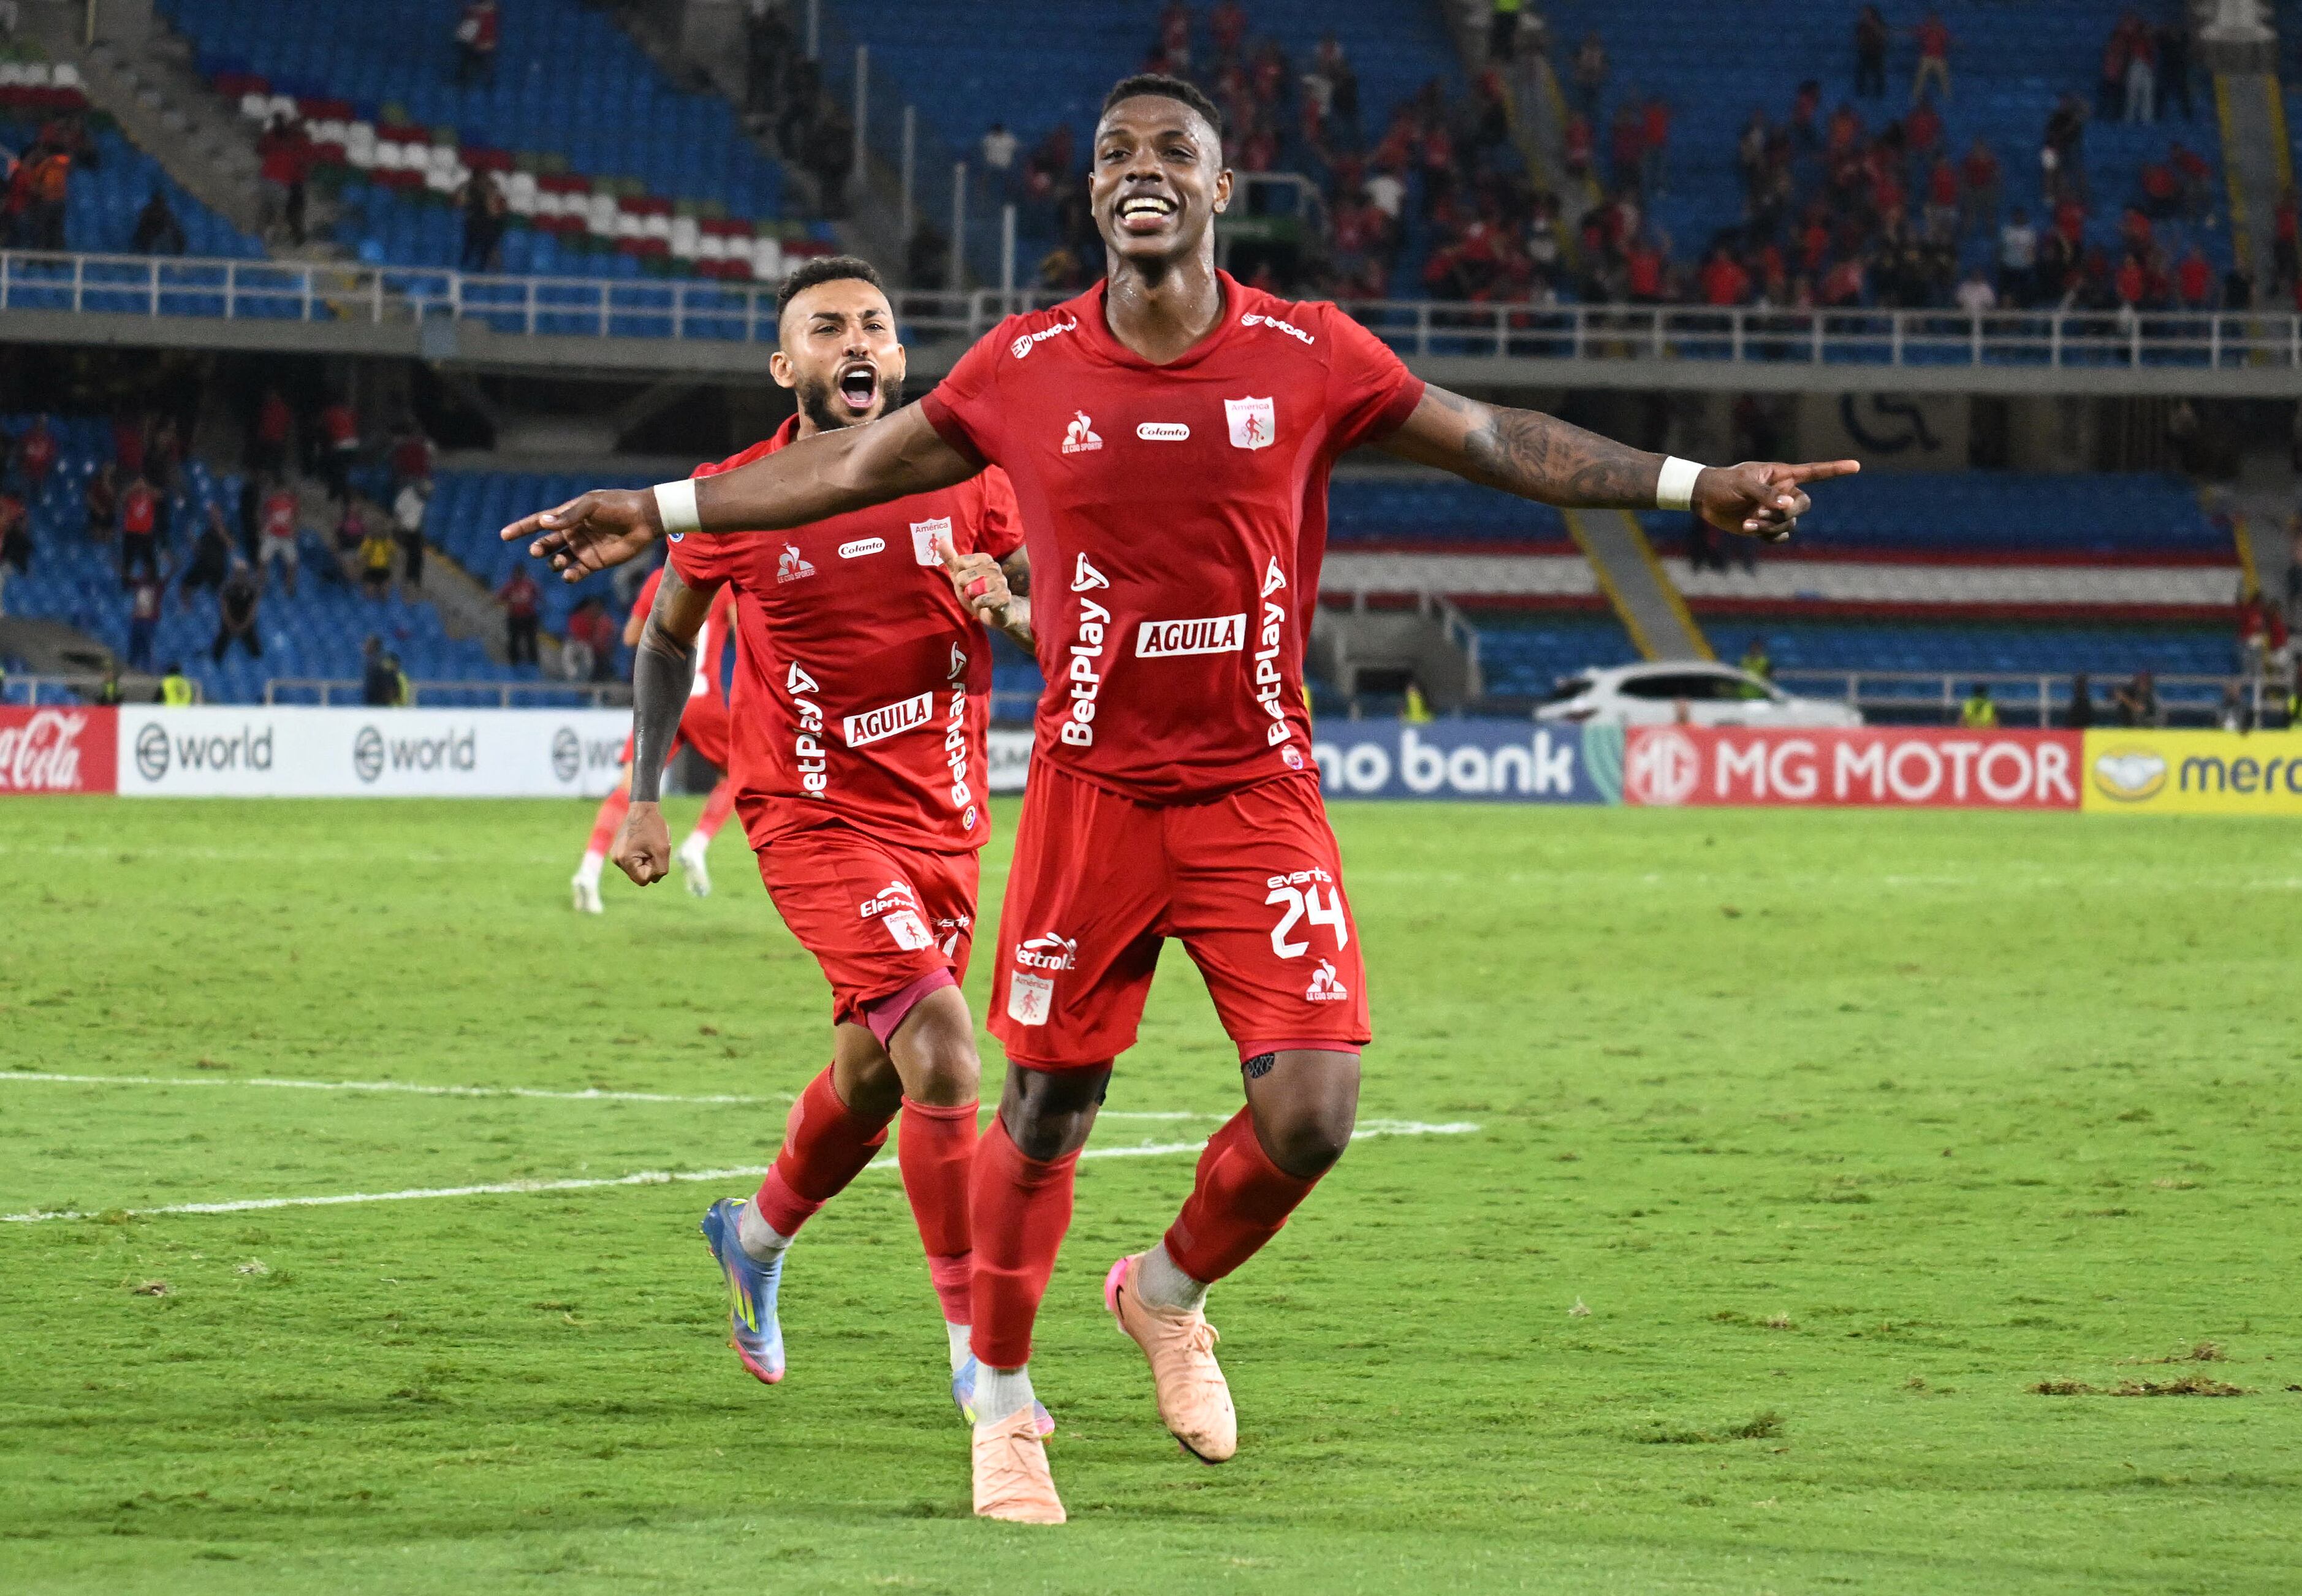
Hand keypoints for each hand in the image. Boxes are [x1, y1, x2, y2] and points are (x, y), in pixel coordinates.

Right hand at [499, 489, 661, 581]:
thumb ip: (568, 516)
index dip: (521, 529)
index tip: (504, 535)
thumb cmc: (617, 506)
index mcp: (568, 516)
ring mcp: (583, 548)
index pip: (539, 523)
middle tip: (536, 550)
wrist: (643, 519)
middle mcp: (572, 533)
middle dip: (538, 548)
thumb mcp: (591, 505)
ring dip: (553, 562)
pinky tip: (568, 574)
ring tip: (557, 561)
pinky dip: (569, 575)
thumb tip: (543, 522)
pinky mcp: (595, 562)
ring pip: (558, 559)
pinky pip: (576, 572)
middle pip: (546, 543)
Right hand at [612, 800, 672, 885]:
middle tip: (654, 849)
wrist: (642, 809)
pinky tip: (645, 843)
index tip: (656, 855)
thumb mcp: (663, 850)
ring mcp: (616, 855)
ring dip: (647, 860)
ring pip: (637, 869)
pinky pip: (634, 861)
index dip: (654, 871)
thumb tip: (654, 879)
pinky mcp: (618, 850)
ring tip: (649, 845)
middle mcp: (617, 860)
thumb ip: (661, 870)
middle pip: (639, 876)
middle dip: (650, 865)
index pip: (643, 880)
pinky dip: (642, 856)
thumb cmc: (653, 827)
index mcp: (624, 860)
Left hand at [935, 533, 1011, 622]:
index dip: (958, 575)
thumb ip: (951, 558)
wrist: (998, 613)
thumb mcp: (961, 574)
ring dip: (971, 598)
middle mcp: (995, 568)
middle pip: (963, 576)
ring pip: (972, 589)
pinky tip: (984, 605)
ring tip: (979, 598)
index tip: (968, 581)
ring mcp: (1001, 582)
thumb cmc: (978, 591)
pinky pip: (981, 601)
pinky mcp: (1004, 597)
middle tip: (973, 592)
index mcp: (985, 559)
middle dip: (964, 588)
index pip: (959, 561)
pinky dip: (978, 605)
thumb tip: (940, 539)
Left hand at [1694, 459, 1860, 542]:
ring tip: (1748, 521)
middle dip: (1787, 513)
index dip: (1835, 470)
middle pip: (1804, 505)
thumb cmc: (1724, 484)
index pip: (1814, 472)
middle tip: (1761, 512)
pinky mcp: (1765, 526)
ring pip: (1790, 524)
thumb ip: (1766, 495)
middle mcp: (1783, 492)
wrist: (1705, 498)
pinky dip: (1768, 536)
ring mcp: (1775, 510)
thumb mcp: (1744, 485)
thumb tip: (1788, 506)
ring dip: (1771, 526)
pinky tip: (1749, 529)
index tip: (1856, 466)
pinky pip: (1780, 536)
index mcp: (1782, 475)